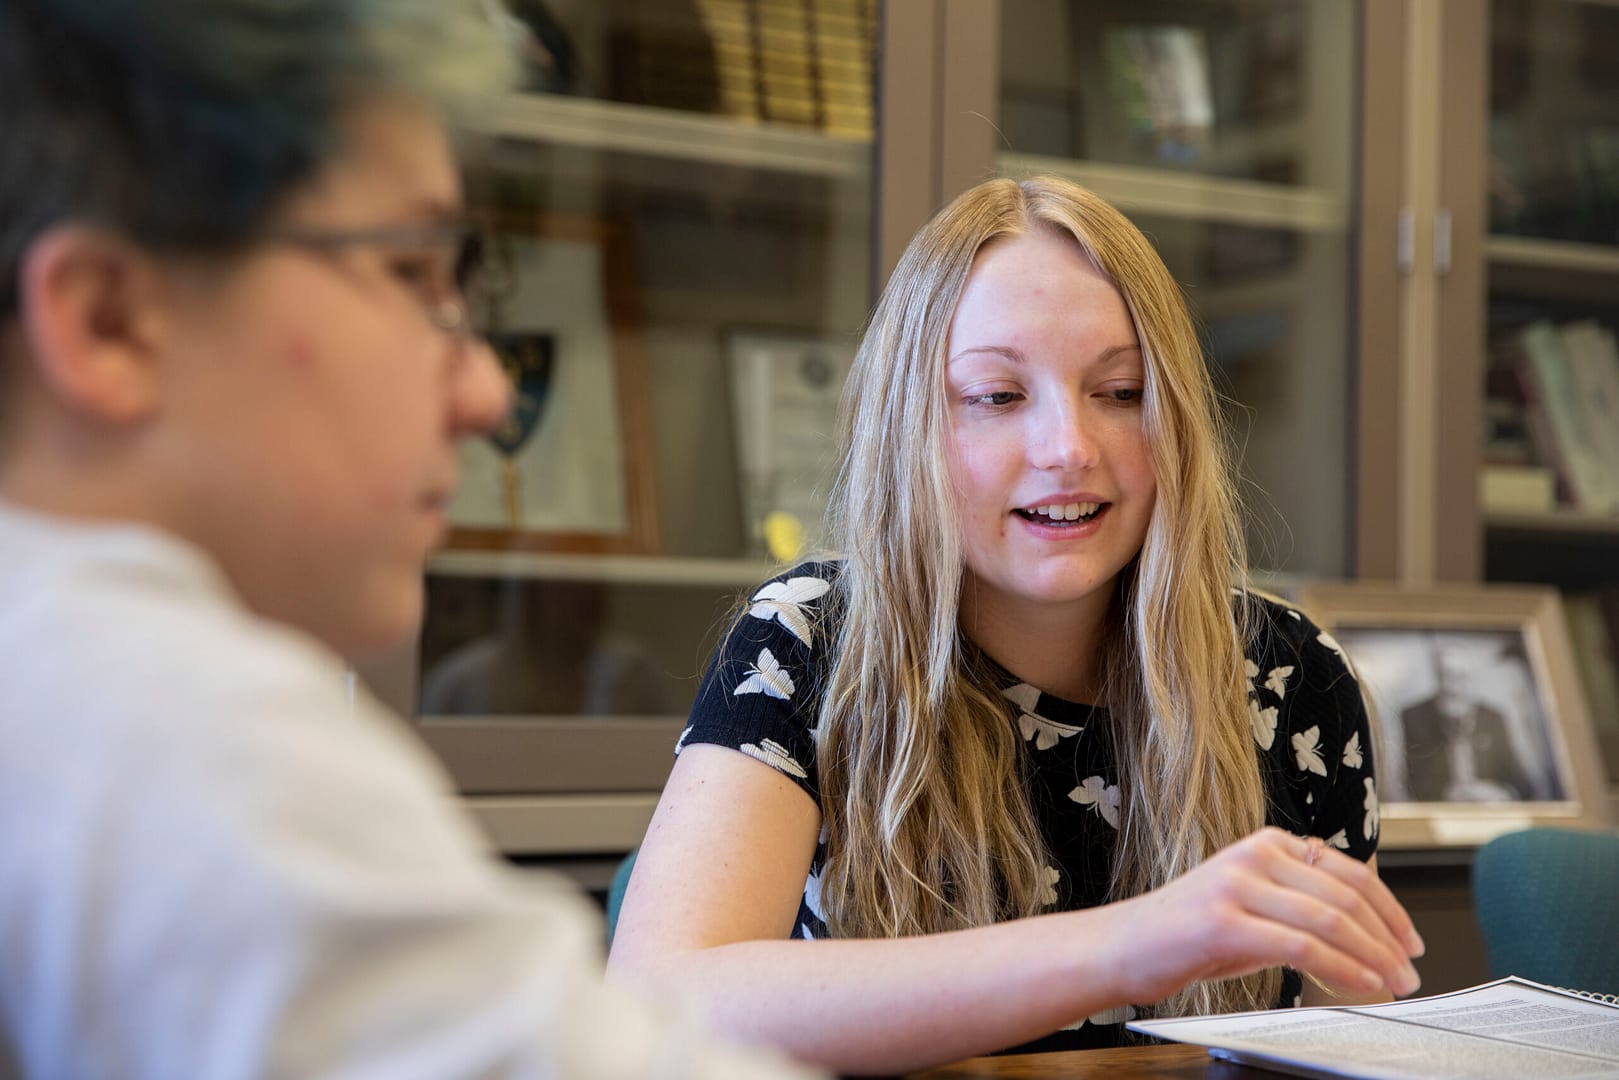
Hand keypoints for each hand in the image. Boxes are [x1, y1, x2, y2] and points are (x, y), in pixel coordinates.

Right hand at [1109, 827, 1423, 1004]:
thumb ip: (1299, 904)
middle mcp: (1253, 855)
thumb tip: (1366, 932)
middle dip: (1388, 940)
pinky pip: (1302, 948)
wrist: (1121, 947)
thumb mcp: (1252, 905)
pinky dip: (1342, 970)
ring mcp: (1237, 886)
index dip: (1390, 910)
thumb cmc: (1186, 934)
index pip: (1349, 871)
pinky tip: (1360, 986)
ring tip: (1392, 984)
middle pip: (1346, 896)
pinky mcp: (1225, 923)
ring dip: (1373, 958)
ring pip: (1329, 921)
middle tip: (1409, 972)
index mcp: (1265, 843)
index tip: (1410, 941)